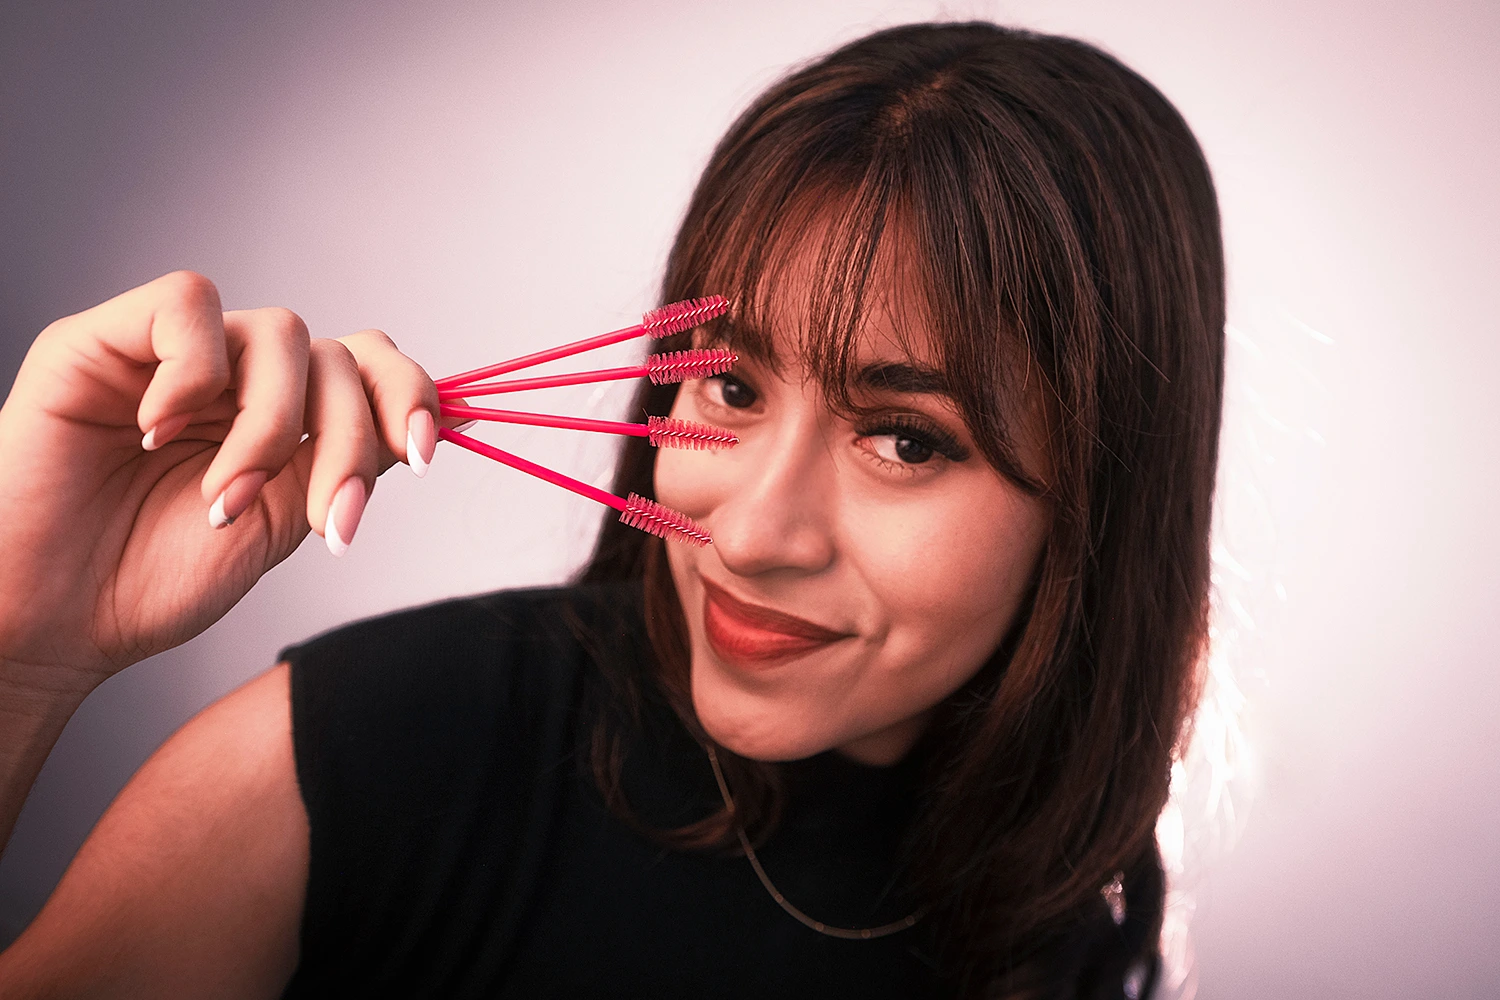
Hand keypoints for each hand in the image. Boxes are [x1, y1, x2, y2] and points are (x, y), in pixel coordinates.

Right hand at [0, 271, 441, 686]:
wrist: (53, 620)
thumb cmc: (150, 580)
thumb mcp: (280, 524)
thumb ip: (348, 466)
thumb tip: (434, 424)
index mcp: (285, 418)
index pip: (368, 365)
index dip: (410, 394)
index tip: (423, 454)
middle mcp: (238, 379)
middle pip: (339, 356)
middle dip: (349, 440)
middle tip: (328, 519)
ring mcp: (174, 357)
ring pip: (280, 333)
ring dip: (271, 428)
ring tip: (223, 501)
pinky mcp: (104, 339)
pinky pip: (188, 305)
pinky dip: (193, 372)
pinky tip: (158, 431)